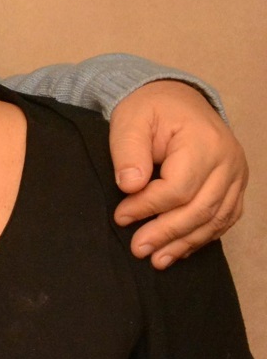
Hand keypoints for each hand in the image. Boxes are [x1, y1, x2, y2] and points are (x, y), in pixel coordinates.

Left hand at [109, 79, 247, 268]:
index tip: (121, 216)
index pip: (178, 188)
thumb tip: (130, 186)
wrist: (176, 98)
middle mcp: (228, 161)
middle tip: (138, 249)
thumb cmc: (151, 108)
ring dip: (185, 242)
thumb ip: (129, 151)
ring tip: (157, 259)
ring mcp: (236, 175)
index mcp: (204, 142)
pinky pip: (224, 218)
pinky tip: (179, 249)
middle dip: (167, 233)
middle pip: (200, 209)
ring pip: (215, 219)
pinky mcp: (235, 186)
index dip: (148, 206)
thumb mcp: (131, 120)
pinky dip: (201, 236)